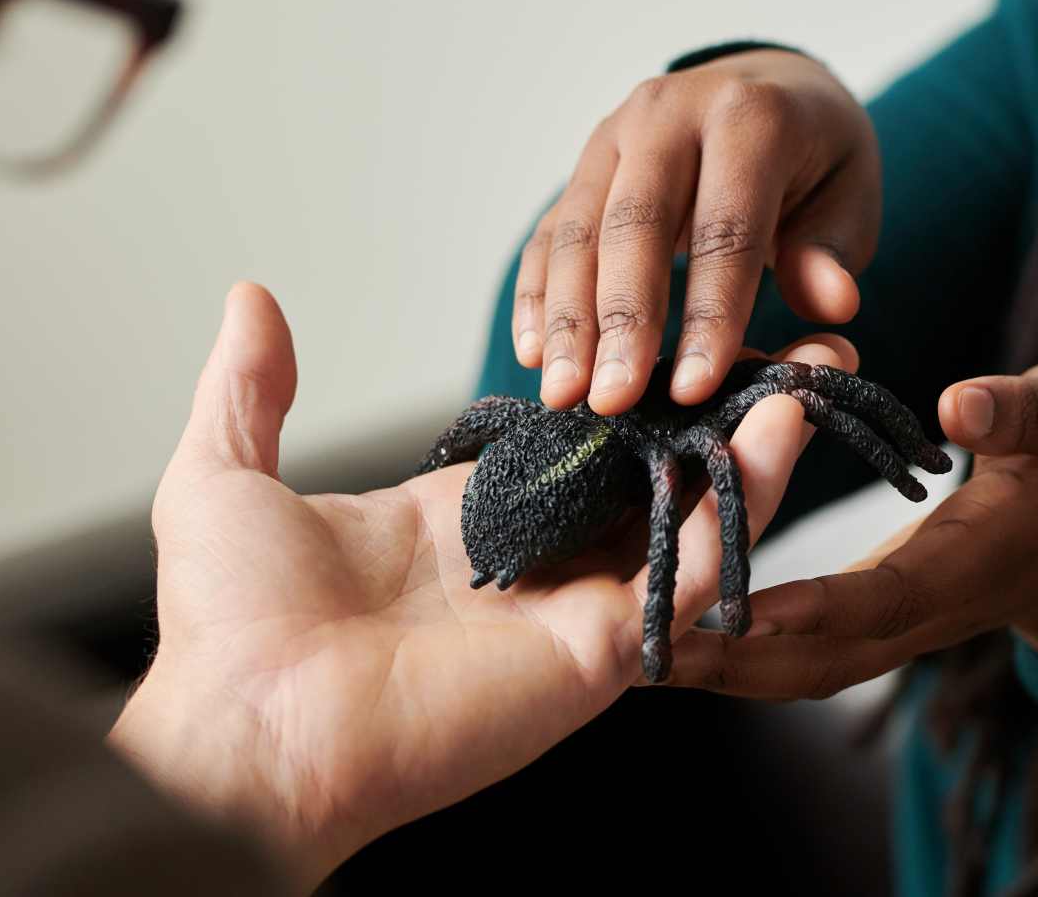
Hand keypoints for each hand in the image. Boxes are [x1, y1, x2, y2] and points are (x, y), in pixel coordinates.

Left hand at [109, 284, 848, 887]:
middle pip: (656, 465)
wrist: (245, 739)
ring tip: (813, 362)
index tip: (683, 313)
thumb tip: (251, 297)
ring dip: (758, 441)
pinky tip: (781, 429)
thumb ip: (251, 386)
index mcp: (469, 516)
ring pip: (695, 510)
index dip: (632, 376)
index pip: (577, 434)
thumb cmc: (225, 632)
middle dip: (720, 401)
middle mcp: (538, 555)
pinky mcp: (605, 644)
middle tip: (784, 332)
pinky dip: (748, 501)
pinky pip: (695, 568)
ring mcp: (579, 601)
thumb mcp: (224, 477)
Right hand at [514, 47, 878, 415]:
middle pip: (635, 224)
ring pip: (578, 229)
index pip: (726, 227)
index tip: (694, 390)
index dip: (710, 313)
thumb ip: (833, 250)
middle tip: (613, 402)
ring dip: (567, 318)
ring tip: (563, 394)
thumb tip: (832, 305)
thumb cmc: (815, 156)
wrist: (769, 82)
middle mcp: (669, 113)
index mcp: (748, 116)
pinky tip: (533, 353)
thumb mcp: (851, 193)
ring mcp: (614, 134)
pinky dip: (536, 294)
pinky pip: (549, 230)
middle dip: (621, 321)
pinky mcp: (582, 164)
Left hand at [659, 361, 1037, 698]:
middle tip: (645, 649)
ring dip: (724, 671)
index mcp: (976, 561)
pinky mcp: (880, 626)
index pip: (890, 595)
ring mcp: (903, 630)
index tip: (749, 607)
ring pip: (804, 672)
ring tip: (631, 653)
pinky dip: (739, 653)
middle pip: (825, 661)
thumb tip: (958, 405)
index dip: (820, 607)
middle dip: (737, 662)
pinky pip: (803, 654)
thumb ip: (1027, 411)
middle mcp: (930, 612)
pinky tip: (673, 625)